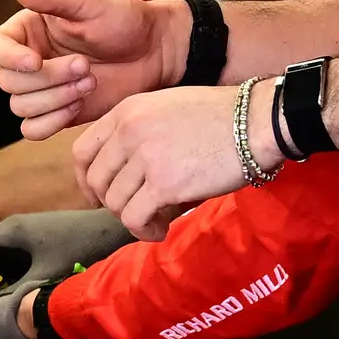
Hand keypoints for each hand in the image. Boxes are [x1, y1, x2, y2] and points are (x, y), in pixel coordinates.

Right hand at [0, 0, 182, 137]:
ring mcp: (42, 89)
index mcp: (29, 31)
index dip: (9, 58)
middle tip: (85, 66)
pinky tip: (78, 105)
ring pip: (21, 107)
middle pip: (8, 82)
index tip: (36, 61)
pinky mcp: (56, 113)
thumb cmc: (124, 20)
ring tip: (89, 82)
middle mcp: (29, 60)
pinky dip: (51, 122)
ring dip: (55, 99)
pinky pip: (33, 129)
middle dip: (48, 78)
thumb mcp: (89, 4)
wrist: (155, 52)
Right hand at [0, 204, 129, 320]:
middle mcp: (14, 229)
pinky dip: (4, 278)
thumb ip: (15, 302)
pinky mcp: (47, 238)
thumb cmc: (87, 254)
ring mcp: (31, 232)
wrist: (127, 233)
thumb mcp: (48, 283)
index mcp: (7, 234)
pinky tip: (14, 300)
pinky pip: (12, 258)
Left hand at [69, 87, 248, 239]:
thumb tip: (120, 173)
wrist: (256, 123)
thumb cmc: (220, 117)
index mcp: (127, 111)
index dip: (85, 180)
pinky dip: (143, 230)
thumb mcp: (166, 108)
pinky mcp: (164, 184)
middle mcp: (130, 132)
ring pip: (114, 203)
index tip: (97, 195)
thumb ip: (137, 132)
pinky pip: (134, 218)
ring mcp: (146, 157)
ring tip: (153, 221)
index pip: (81, 151)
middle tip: (133, 210)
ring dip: (131, 219)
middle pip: (96, 181)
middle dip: (109, 203)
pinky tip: (160, 230)